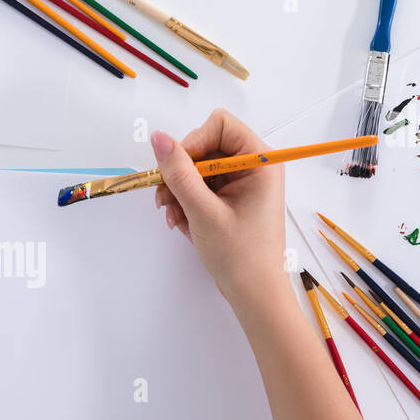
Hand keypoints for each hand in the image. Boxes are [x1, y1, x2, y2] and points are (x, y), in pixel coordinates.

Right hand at [152, 109, 287, 310]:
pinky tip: (182, 222)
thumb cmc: (240, 255)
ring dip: (179, 190)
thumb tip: (158, 139)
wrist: (255, 294)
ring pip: (198, 169)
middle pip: (205, 147)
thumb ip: (179, 173)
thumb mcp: (203, 211)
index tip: (177, 170)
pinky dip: (186, 202)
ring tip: (173, 217)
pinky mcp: (231, 200)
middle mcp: (253, 167)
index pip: (220, 125)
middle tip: (165, 198)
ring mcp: (242, 184)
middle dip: (181, 172)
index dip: (193, 142)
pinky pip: (201, 188)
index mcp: (260, 162)